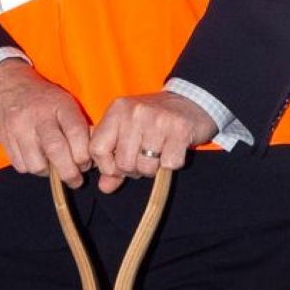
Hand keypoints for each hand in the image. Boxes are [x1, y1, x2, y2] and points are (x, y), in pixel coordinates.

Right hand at [0, 59, 93, 184]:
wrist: (5, 85)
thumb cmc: (43, 98)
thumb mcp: (65, 102)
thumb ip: (80, 126)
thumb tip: (94, 155)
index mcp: (59, 105)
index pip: (76, 132)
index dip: (84, 155)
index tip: (86, 164)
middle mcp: (38, 116)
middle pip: (55, 151)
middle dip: (69, 172)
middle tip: (75, 179)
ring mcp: (19, 128)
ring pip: (37, 164)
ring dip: (48, 172)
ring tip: (52, 165)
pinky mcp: (5, 139)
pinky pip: (21, 166)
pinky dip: (31, 168)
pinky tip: (37, 158)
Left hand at [87, 88, 213, 194]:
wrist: (192, 101)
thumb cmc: (154, 120)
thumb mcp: (128, 133)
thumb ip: (113, 161)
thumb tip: (104, 187)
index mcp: (117, 110)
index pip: (97, 149)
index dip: (107, 166)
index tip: (119, 165)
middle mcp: (135, 112)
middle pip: (124, 163)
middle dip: (135, 169)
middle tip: (145, 158)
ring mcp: (158, 120)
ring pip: (146, 166)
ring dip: (154, 168)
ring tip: (159, 153)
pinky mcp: (180, 129)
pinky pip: (169, 164)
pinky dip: (172, 164)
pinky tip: (174, 149)